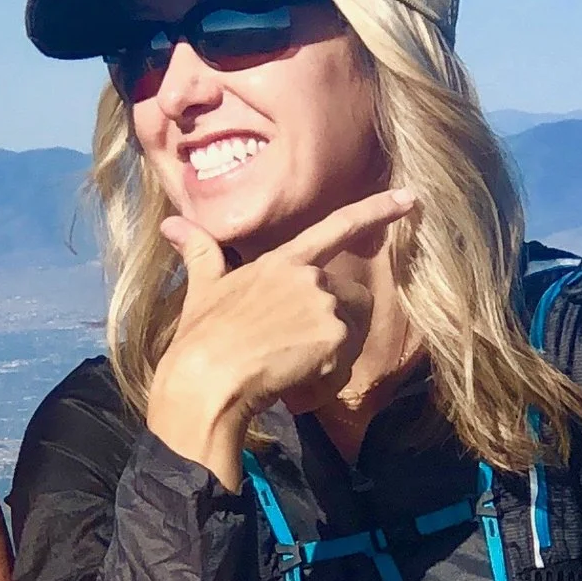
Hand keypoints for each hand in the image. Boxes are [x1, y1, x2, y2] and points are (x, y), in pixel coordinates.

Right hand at [147, 188, 418, 484]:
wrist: (207, 378)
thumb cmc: (201, 337)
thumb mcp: (202, 290)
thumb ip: (199, 253)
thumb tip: (172, 224)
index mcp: (282, 261)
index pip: (336, 227)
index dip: (376, 210)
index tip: (409, 197)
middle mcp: (310, 276)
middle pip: (350, 299)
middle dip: (334, 327)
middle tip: (293, 353)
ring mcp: (325, 305)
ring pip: (352, 332)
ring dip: (331, 354)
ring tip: (290, 368)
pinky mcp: (335, 337)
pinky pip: (345, 363)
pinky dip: (325, 379)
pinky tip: (294, 383)